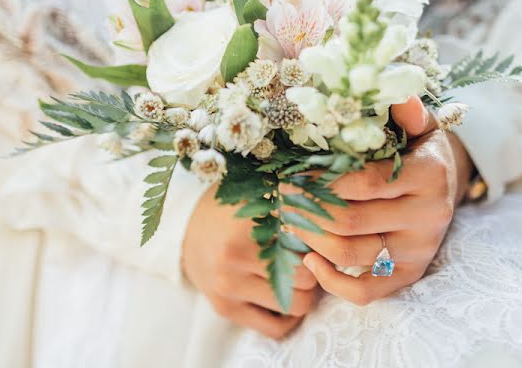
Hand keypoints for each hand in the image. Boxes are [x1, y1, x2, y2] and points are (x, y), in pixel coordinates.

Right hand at [183, 186, 319, 337]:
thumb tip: (336, 213)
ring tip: (298, 275)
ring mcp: (228, 286)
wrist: (185, 228)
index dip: (321, 241)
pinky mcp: (226, 308)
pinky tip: (285, 296)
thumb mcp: (260, 194)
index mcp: (247, 222)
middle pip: (306, 276)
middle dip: (315, 268)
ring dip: (304, 292)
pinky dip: (289, 316)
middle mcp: (235, 256)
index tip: (320, 237)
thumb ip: (294, 200)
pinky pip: (276, 327)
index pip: (307, 242)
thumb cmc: (233, 208)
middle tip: (310, 257)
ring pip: (296, 304)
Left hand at [286, 97, 472, 305]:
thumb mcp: (417, 123)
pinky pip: (365, 292)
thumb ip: (406, 110)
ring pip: (351, 254)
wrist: (444, 184)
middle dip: (306, 208)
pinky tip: (308, 260)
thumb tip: (397, 95)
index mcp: (429, 173)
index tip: (291, 173)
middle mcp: (429, 216)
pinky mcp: (408, 275)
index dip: (322, 180)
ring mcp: (419, 250)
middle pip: (351, 221)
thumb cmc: (416, 147)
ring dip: (310, 238)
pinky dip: (331, 281)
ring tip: (288, 219)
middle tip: (280, 195)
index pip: (365, 182)